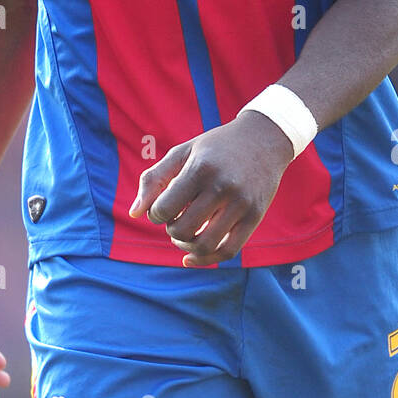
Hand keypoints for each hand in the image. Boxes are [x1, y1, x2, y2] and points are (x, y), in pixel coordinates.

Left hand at [128, 113, 293, 265]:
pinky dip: (206, 260)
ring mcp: (242, 204)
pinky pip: (229, 250)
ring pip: (205, 244)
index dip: (155, 214)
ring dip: (186, 246)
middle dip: (171, 230)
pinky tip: (191, 257)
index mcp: (200, 169)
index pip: (164, 209)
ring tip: (184, 234)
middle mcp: (222, 187)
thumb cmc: (215, 147)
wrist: (263, 138)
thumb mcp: (182, 152)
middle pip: (183, 229)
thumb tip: (133, 214)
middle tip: (174, 219)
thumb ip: (154, 179)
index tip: (161, 208)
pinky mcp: (255, 216)